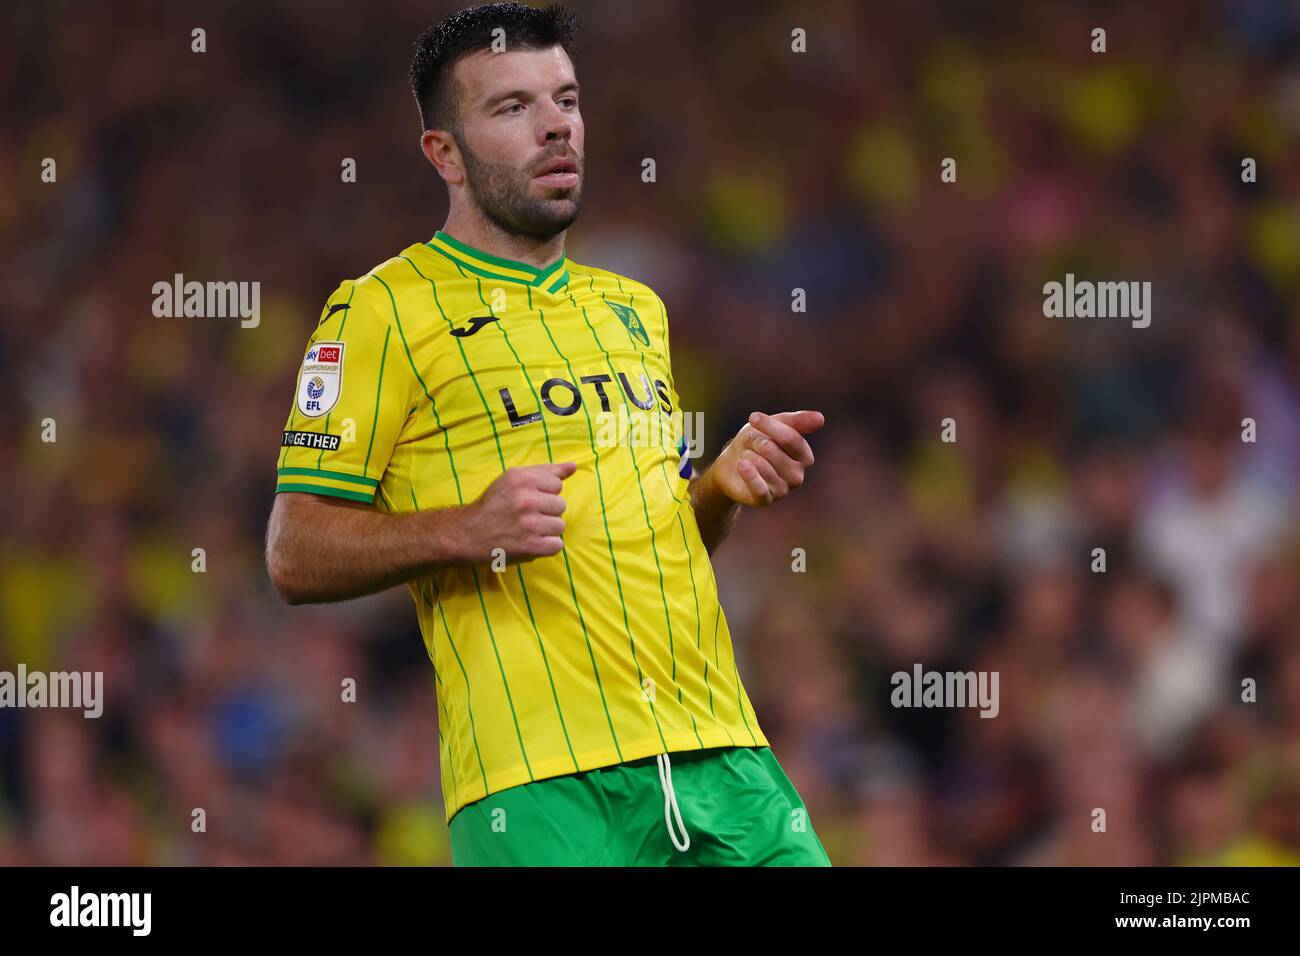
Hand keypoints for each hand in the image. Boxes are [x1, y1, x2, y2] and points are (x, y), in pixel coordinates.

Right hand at [465, 462, 575, 562]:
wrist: (468, 533)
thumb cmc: (494, 504)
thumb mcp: (514, 479)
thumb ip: (545, 471)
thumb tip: (574, 466)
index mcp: (521, 478)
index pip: (557, 484)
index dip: (544, 493)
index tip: (528, 499)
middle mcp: (525, 499)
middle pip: (561, 505)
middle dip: (546, 512)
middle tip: (525, 516)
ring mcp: (529, 524)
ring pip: (560, 526)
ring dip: (546, 530)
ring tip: (527, 530)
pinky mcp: (531, 546)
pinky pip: (557, 545)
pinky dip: (546, 546)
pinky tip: (531, 542)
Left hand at [704, 410, 823, 506]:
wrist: (732, 466)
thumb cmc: (758, 442)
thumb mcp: (776, 425)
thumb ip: (798, 421)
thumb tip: (820, 418)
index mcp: (805, 456)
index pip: (791, 438)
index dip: (770, 426)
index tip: (753, 417)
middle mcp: (798, 475)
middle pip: (772, 449)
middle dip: (755, 442)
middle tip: (751, 445)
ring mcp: (783, 490)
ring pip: (761, 464)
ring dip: (748, 455)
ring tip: (747, 457)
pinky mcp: (765, 499)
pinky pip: (758, 487)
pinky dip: (749, 474)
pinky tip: (742, 465)